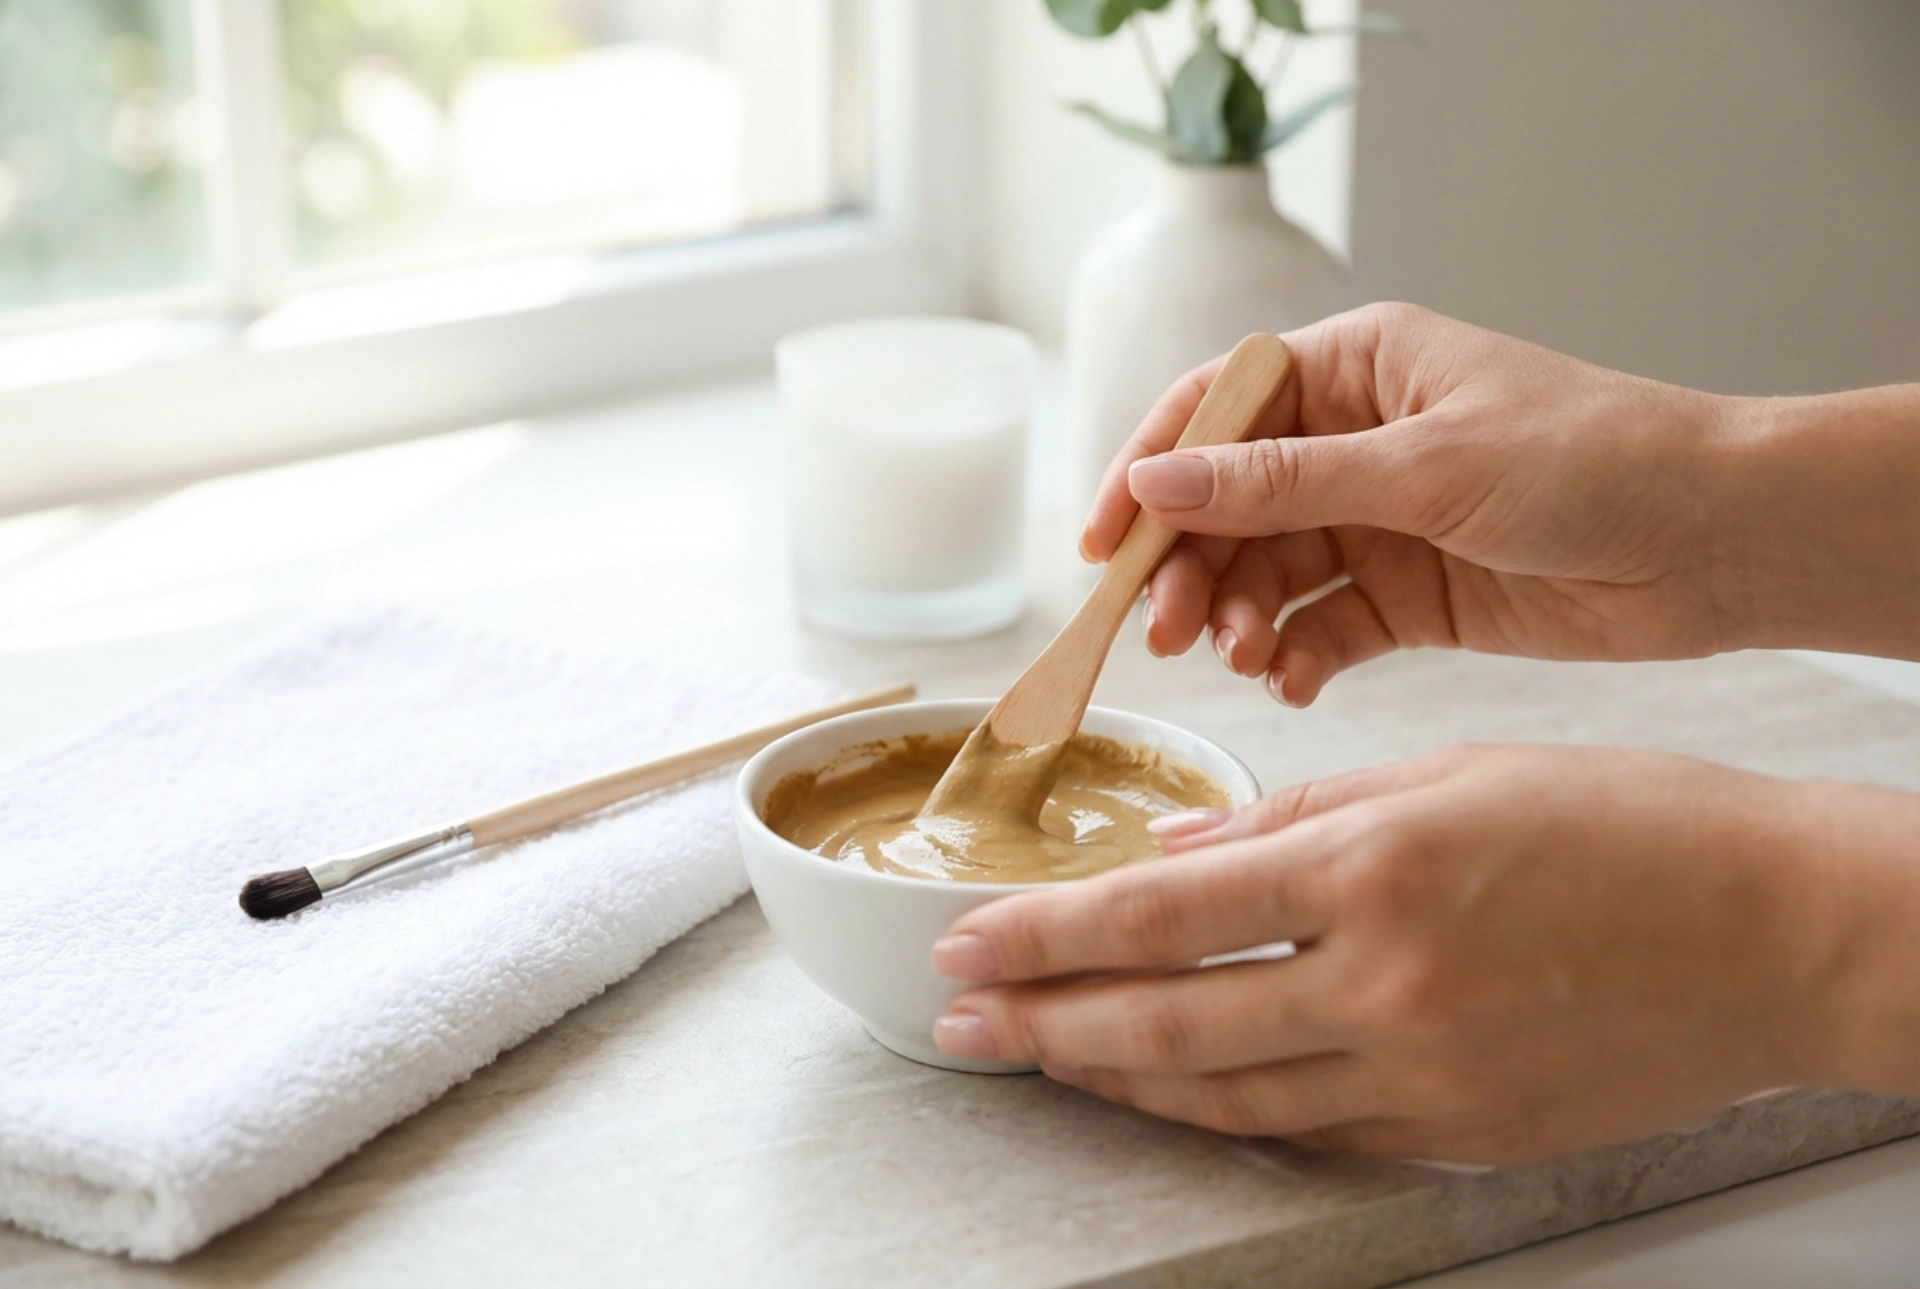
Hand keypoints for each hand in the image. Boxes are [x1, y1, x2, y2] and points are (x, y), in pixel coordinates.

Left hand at [926, 745, 1918, 1164]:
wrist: (1778, 933)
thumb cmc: (1628, 826)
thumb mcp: (1448, 774)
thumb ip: (1293, 818)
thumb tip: (1175, 858)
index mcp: (1375, 865)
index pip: (1159, 914)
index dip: (1045, 934)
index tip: (969, 942)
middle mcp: (1386, 983)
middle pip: (1166, 1021)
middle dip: (1045, 1023)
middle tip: (962, 1022)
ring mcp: (1424, 1075)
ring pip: (1222, 1095)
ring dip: (1115, 1077)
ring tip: (1041, 1058)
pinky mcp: (1460, 1132)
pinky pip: (1307, 1128)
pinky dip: (1221, 1112)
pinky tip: (1168, 1093)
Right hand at [1085, 303, 1919, 703]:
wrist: (1718, 542)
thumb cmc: (1591, 461)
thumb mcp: (1422, 466)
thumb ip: (1280, 484)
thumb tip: (1154, 482)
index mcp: (1354, 367)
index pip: (1214, 409)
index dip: (1146, 472)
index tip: (1101, 547)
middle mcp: (1355, 440)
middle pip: (1227, 504)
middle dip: (1190, 567)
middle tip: (1166, 632)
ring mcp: (1379, 521)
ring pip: (1268, 572)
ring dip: (1243, 618)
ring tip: (1247, 659)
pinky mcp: (1409, 596)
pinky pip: (1323, 627)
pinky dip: (1299, 658)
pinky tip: (1296, 683)